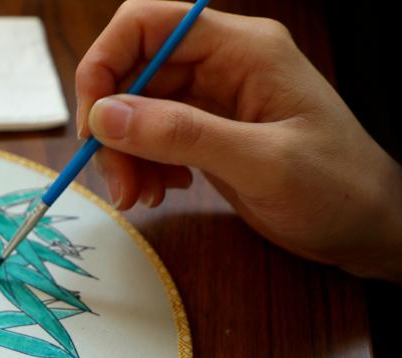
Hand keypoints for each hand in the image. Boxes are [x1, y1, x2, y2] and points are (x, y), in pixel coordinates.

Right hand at [75, 1, 401, 280]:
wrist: (368, 227)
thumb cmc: (336, 188)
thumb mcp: (260, 162)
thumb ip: (181, 135)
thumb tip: (105, 117)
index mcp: (241, 49)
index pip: (147, 24)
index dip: (105, 63)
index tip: (93, 123)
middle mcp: (222, 64)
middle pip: (132, 73)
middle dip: (112, 127)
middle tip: (116, 182)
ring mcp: (213, 99)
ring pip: (136, 109)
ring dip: (124, 154)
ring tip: (140, 197)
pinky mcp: (207, 132)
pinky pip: (152, 137)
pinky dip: (142, 166)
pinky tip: (161, 192)